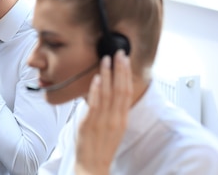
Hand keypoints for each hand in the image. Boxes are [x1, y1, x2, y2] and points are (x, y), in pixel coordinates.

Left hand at [76, 50, 132, 174]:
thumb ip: (113, 110)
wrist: (94, 165)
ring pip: (107, 92)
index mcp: (122, 119)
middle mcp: (115, 118)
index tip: (125, 61)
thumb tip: (109, 92)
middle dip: (120, 69)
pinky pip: (94, 103)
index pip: (127, 92)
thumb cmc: (102, 147)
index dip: (127, 74)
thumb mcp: (114, 127)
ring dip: (106, 74)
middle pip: (121, 89)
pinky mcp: (90, 123)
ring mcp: (103, 120)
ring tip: (105, 59)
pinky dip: (96, 89)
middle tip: (119, 53)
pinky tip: (95, 78)